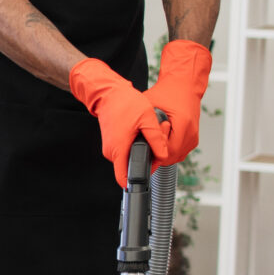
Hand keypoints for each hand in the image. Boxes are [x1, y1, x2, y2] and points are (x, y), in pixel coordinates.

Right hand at [67, 57, 171, 185]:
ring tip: (148, 132)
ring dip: (143, 150)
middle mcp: (111, 152)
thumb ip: (156, 139)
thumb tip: (164, 154)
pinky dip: (136, 145)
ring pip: (130, 159)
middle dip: (147, 158)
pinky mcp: (112, 144)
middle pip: (131, 167)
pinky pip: (126, 152)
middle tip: (157, 140)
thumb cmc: (125, 103)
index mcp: (119, 149)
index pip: (124, 178)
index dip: (138, 180)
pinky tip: (141, 131)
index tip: (149, 175)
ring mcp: (110, 149)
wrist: (109, 94)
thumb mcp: (147, 119)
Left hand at [142, 41, 211, 166]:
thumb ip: (143, 120)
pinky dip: (171, 151)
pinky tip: (161, 144)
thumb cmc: (168, 91)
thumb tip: (130, 134)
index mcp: (183, 124)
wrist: (184, 84)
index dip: (154, 154)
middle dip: (158, 156)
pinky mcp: (193, 137)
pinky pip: (181, 151)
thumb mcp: (150, 104)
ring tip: (153, 146)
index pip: (168, 151)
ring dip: (164, 155)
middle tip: (145, 151)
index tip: (144, 152)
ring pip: (178, 156)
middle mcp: (191, 132)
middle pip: (173, 157)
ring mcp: (194, 136)